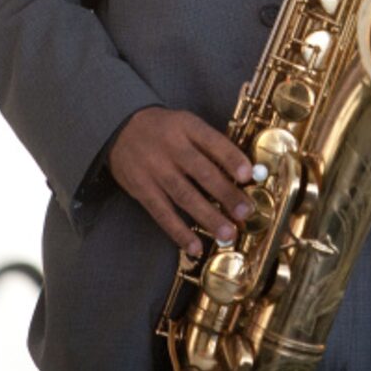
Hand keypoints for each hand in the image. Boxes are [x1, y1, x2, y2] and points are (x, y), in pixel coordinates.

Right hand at [108, 107, 253, 254]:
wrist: (121, 128)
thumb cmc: (165, 129)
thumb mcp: (187, 123)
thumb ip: (211, 144)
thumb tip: (243, 172)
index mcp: (187, 126)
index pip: (213, 142)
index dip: (231, 158)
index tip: (249, 175)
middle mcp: (172, 147)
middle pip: (202, 172)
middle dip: (226, 194)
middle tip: (245, 212)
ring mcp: (156, 170)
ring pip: (185, 196)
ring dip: (208, 217)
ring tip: (228, 234)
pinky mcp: (142, 190)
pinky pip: (162, 214)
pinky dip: (179, 232)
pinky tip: (195, 247)